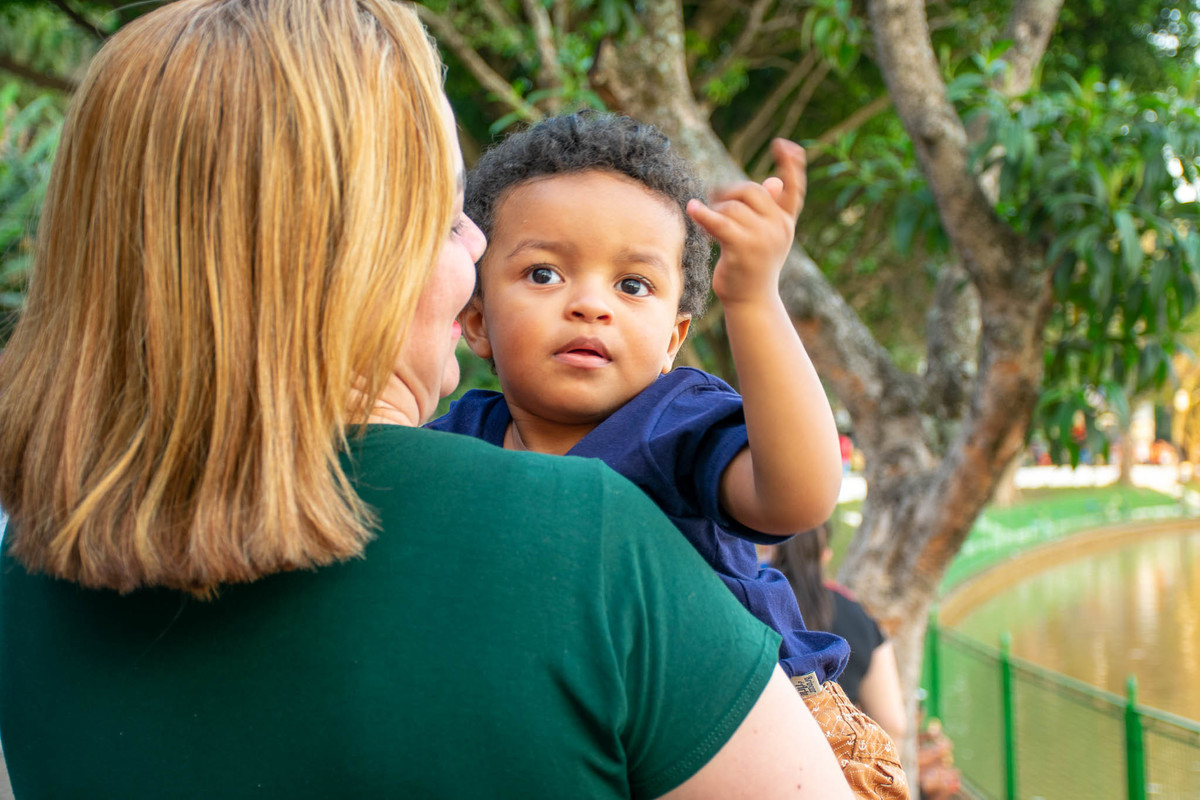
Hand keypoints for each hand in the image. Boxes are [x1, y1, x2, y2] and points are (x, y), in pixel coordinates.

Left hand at [685, 138, 805, 307]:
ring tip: (709, 222)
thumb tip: (773, 180)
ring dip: (715, 211)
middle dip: (729, 191)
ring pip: (732, 207)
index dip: (790, 165)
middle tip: (714, 198)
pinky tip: (693, 208)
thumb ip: (769, 209)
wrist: (751, 301)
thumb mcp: (766, 237)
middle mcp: (778, 228)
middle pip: (751, 191)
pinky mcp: (741, 249)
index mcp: (786, 221)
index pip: (793, 188)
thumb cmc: (754, 266)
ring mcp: (762, 239)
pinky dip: (703, 214)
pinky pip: (719, 222)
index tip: (783, 144)